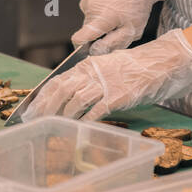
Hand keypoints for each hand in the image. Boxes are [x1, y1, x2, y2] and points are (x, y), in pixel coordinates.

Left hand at [22, 30, 191, 122]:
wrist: (159, 63)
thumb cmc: (134, 68)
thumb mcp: (107, 68)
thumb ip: (90, 78)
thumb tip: (70, 95)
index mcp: (88, 65)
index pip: (58, 80)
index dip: (42, 95)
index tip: (31, 108)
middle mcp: (93, 72)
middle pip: (62, 90)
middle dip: (46, 107)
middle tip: (35, 120)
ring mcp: (105, 84)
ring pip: (75, 100)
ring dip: (62, 115)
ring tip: (53, 126)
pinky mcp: (117, 96)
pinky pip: (95, 110)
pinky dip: (84, 121)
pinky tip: (76, 128)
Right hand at [71, 0, 172, 53]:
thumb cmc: (137, 5)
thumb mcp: (132, 30)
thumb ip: (113, 43)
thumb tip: (95, 51)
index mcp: (100, 19)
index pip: (79, 38)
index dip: (82, 47)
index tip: (90, 49)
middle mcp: (90, 9)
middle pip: (86, 31)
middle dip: (98, 34)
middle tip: (116, 29)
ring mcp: (88, 0)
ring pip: (90, 21)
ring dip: (100, 23)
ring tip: (117, 15)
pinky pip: (91, 11)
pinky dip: (100, 12)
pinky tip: (113, 6)